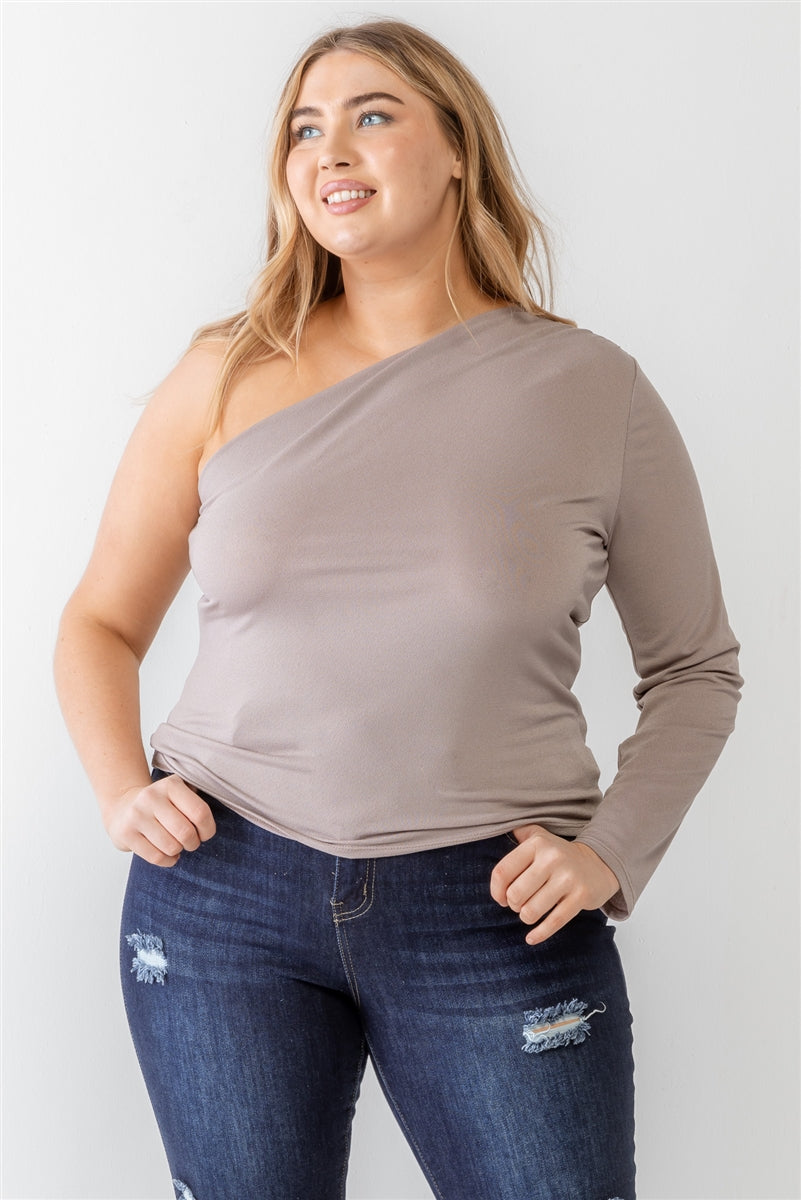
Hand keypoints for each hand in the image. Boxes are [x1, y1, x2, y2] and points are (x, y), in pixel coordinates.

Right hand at [103, 774, 215, 866]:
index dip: (208, 829)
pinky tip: (167, 853)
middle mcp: (152, 797)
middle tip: (191, 842)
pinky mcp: (126, 834)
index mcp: (171, 785)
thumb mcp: (179, 793)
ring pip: (171, 847)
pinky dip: (168, 860)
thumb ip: (196, 801)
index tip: (205, 834)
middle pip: (186, 833)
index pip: (200, 813)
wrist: (122, 806)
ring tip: (176, 845)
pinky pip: (156, 857)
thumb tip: (228, 809)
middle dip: (193, 843)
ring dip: (179, 851)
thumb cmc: (161, 804)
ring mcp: (136, 815)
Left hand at [490, 824, 618, 944]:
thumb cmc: (558, 854)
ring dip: (526, 917)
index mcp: (537, 844)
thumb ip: (517, 833)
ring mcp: (568, 878)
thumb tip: (493, 826)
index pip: (502, 871)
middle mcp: (552, 858)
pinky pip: (554, 921)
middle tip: (520, 903)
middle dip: (513, 905)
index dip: (496, 890)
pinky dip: (540, 934)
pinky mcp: (581, 896)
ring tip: (529, 912)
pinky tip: (531, 938)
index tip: (500, 898)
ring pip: (532, 910)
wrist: (598, 863)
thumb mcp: (538, 837)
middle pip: (515, 894)